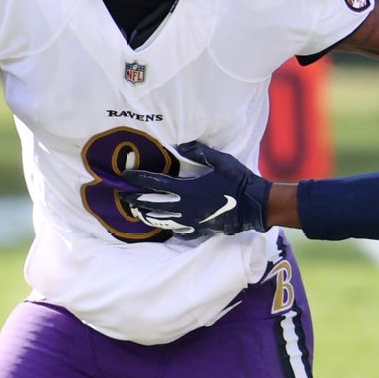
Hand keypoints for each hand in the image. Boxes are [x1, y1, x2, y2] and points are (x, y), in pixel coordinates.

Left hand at [120, 141, 270, 236]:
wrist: (255, 205)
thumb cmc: (238, 181)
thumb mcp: (221, 160)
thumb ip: (199, 152)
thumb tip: (180, 145)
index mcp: (187, 189)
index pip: (155, 184)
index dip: (138, 179)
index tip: (124, 176)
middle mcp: (185, 207)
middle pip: (153, 205)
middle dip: (135, 201)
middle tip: (123, 198)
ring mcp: (191, 221)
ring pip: (162, 221)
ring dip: (147, 216)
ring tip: (136, 213)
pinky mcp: (200, 229)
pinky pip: (180, 232)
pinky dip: (170, 229)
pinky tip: (165, 227)